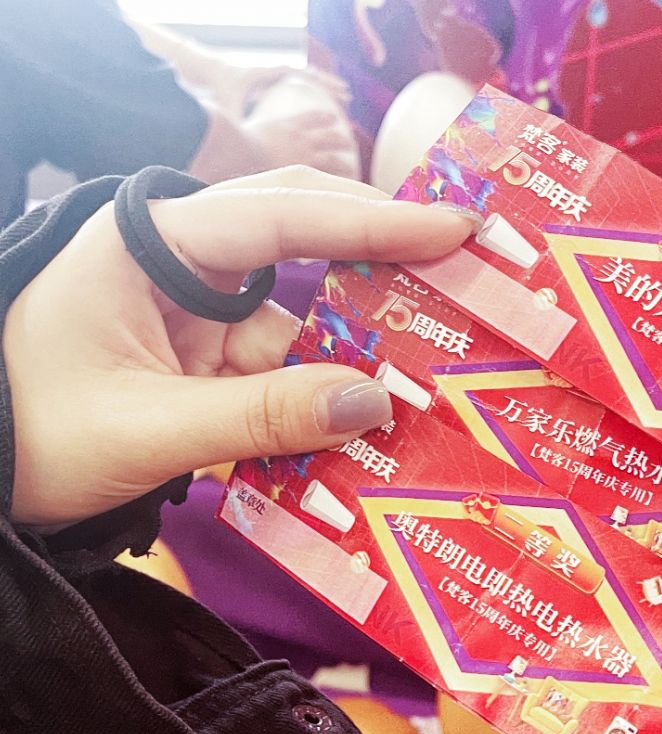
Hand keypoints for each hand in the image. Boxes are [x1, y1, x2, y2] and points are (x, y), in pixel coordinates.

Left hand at [4, 167, 474, 527]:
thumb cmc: (27, 431)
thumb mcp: (146, 429)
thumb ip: (262, 418)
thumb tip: (374, 403)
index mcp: (150, 247)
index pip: (278, 216)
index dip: (372, 220)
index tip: (450, 228)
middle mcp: (179, 265)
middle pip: (300, 241)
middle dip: (379, 259)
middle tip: (463, 268)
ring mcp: (193, 315)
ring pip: (298, 325)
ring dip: (353, 359)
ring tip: (427, 380)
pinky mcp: (203, 362)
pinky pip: (280, 374)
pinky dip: (318, 403)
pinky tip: (361, 433)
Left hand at [213, 65, 351, 118]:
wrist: (219, 71)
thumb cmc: (225, 88)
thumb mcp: (230, 104)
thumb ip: (237, 119)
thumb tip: (240, 136)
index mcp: (269, 73)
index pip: (299, 74)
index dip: (317, 83)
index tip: (330, 92)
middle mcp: (279, 69)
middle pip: (310, 73)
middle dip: (329, 83)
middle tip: (346, 94)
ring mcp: (282, 71)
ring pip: (312, 75)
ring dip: (328, 84)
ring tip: (346, 95)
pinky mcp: (282, 76)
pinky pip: (306, 80)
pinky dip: (320, 87)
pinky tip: (332, 96)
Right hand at [241, 76, 360, 179]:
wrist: (237, 150)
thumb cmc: (233, 144)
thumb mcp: (241, 130)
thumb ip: (244, 132)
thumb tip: (226, 132)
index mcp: (285, 124)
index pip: (310, 118)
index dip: (323, 118)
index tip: (333, 118)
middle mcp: (299, 137)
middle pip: (327, 136)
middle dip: (338, 139)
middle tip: (347, 142)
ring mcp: (304, 153)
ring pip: (333, 156)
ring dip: (343, 161)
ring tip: (349, 165)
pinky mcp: (305, 172)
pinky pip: (327, 177)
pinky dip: (338, 179)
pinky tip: (346, 183)